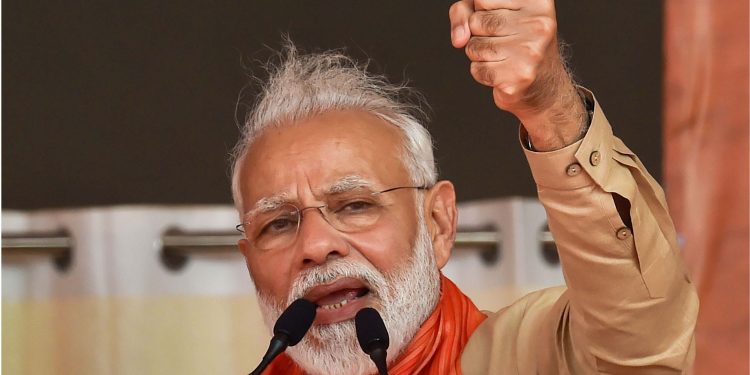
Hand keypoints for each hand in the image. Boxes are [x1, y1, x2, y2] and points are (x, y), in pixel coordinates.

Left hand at [449, 0, 586, 150]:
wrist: (545, 86)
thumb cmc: (516, 44)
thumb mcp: (492, 14)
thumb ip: (465, 11)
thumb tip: (459, 38)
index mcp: (537, 1)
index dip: (482, 12)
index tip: (504, 20)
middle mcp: (539, 23)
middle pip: (476, 22)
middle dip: (479, 34)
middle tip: (505, 42)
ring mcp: (530, 51)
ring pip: (473, 46)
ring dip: (480, 55)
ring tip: (504, 57)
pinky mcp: (518, 77)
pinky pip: (477, 69)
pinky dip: (483, 73)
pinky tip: (503, 73)